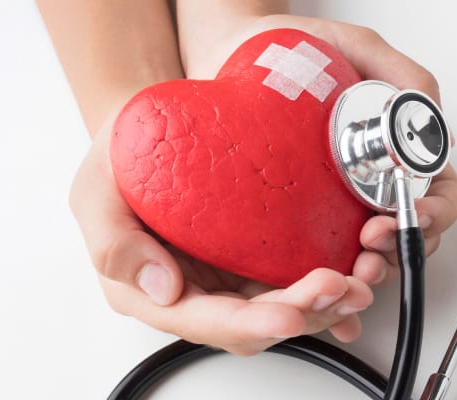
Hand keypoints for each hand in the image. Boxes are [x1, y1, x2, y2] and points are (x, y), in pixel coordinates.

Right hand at [69, 114, 372, 355]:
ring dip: (326, 303)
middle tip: (341, 287)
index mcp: (152, 290)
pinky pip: (296, 277)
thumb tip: (161, 288)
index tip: (287, 313)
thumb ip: (113, 242)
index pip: (203, 320)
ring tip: (362, 279)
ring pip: (283, 307)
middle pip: (254, 322)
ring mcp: (229, 276)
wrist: (146, 130)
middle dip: (303, 313)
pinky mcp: (256, 256)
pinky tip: (358, 269)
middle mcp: (196, 292)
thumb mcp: (94, 191)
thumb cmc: (118, 159)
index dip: (249, 323)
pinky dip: (331, 280)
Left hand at [176, 9, 456, 327]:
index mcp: (397, 150)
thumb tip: (434, 118)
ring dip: (371, 270)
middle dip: (400, 250)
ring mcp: (337, 204)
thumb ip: (402, 74)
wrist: (231, 57)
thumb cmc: (296, 50)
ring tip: (353, 270)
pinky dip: (332, 277)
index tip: (415, 213)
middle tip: (374, 246)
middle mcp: (372, 182)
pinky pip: (324, 257)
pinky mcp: (300, 219)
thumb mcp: (357, 48)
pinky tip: (324, 283)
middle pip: (411, 234)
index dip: (436, 211)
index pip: (440, 193)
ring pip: (372, 254)